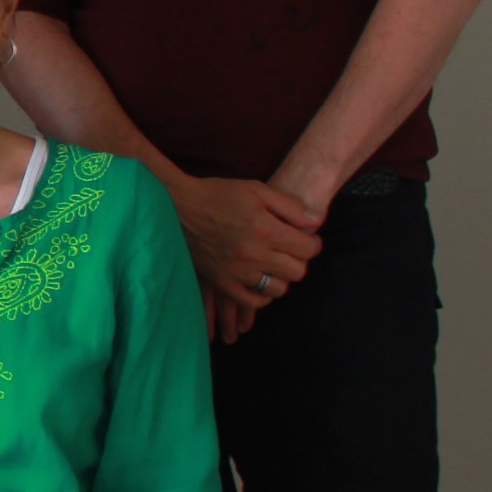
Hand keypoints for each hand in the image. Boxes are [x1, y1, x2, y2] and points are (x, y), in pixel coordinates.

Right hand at [166, 174, 322, 342]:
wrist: (175, 206)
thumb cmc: (217, 194)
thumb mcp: (256, 189)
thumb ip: (290, 205)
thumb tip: (316, 223)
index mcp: (265, 229)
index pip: (308, 249)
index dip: (312, 243)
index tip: (305, 239)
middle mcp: (254, 253)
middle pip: (297, 271)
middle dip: (298, 260)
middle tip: (288, 251)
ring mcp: (237, 271)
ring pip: (278, 289)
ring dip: (280, 277)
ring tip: (272, 266)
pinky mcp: (221, 282)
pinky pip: (252, 302)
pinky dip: (261, 296)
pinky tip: (259, 283)